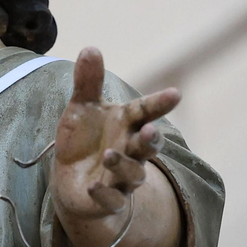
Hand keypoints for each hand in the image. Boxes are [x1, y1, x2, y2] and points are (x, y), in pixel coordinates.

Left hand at [51, 47, 179, 220]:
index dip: (160, 104)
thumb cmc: (82, 139)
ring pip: (133, 174)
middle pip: (147, 146)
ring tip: (109, 153)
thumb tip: (90, 48)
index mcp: (126, 124)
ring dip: (122, 164)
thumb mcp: (81, 108)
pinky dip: (105, 194)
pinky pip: (112, 199)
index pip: (146, 112)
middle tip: (150, 130)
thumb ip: (88, 82)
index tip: (176, 94)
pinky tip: (95, 186)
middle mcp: (129, 150)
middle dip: (151, 139)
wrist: (70, 179)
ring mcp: (120, 177)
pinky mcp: (106, 199)